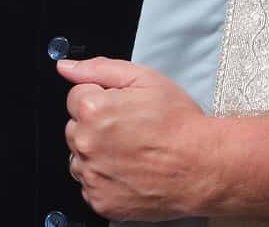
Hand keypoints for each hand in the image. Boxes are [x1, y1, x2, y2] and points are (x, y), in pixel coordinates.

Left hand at [59, 57, 216, 221]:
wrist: (203, 166)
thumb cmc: (179, 124)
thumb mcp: (143, 78)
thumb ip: (98, 69)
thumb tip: (66, 67)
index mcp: (92, 110)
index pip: (75, 97)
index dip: (101, 99)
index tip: (121, 108)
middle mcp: (86, 143)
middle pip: (75, 127)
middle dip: (96, 126)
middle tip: (129, 130)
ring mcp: (92, 175)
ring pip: (80, 157)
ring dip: (97, 153)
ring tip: (131, 152)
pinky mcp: (100, 200)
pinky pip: (90, 184)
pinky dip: (104, 179)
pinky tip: (129, 171)